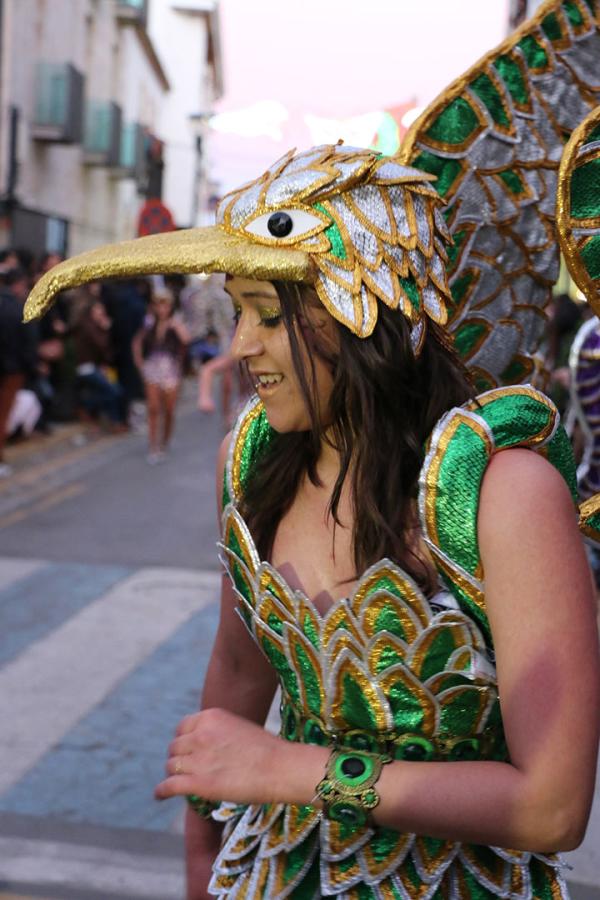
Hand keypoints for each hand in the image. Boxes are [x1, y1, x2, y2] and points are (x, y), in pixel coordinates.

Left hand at [155, 708, 286, 805]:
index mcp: (210, 717)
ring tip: (178, 781)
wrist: (280, 768)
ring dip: (174, 774)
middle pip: (175, 747)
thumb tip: (203, 744)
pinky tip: (159, 795)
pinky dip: (162, 791)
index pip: (182, 727)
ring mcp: (198, 759)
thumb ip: (216, 731)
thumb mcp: (237, 727)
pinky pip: (169, 785)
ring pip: (171, 766)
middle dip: (179, 758)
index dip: (183, 741)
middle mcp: (200, 734)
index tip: (187, 750)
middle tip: (186, 768)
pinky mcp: (198, 783)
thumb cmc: (266, 749)